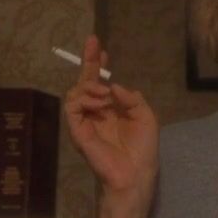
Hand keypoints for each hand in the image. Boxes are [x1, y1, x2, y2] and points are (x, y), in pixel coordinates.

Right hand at [63, 35, 157, 204]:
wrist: (135, 173)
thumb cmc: (143, 149)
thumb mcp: (146, 117)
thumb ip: (132, 98)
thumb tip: (113, 85)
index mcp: (111, 109)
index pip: (101, 83)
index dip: (99, 66)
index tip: (102, 50)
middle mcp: (96, 113)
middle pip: (85, 82)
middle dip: (88, 61)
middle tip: (92, 43)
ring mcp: (85, 122)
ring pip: (76, 92)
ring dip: (90, 86)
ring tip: (104, 94)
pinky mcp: (78, 131)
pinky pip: (72, 107)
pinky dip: (84, 99)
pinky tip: (100, 103)